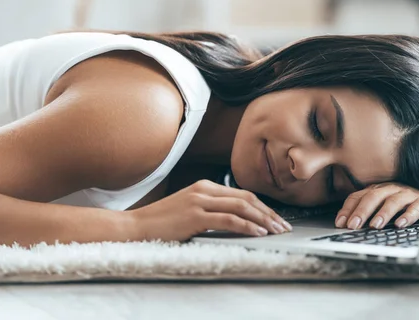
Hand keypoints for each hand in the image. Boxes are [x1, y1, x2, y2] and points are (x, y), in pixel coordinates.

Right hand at [131, 179, 291, 241]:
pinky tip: (257, 232)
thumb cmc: (162, 222)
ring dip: (263, 220)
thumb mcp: (190, 209)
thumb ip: (211, 210)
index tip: (276, 218)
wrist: (135, 226)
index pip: (243, 194)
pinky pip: (228, 219)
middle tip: (283, 225)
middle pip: (247, 198)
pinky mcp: (195, 215)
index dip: (263, 206)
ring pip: (241, 206)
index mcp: (205, 186)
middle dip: (268, 213)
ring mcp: (199, 201)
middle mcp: (204, 189)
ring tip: (275, 230)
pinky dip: (247, 225)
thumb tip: (237, 220)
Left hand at [334, 183, 418, 229]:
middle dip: (362, 211)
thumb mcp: (380, 209)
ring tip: (375, 225)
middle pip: (373, 197)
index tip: (340, 223)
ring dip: (383, 213)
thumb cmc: (402, 208)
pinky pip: (415, 208)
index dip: (348, 209)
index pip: (357, 196)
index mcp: (377, 190)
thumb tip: (345, 226)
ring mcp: (407, 195)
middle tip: (353, 225)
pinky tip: (400, 225)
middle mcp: (390, 190)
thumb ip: (365, 215)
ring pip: (393, 201)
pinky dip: (407, 216)